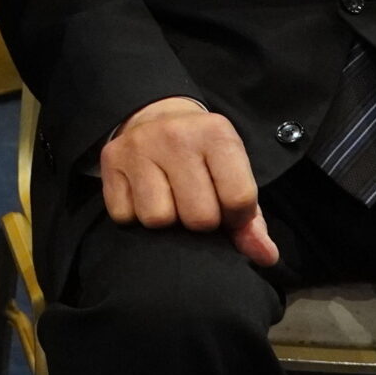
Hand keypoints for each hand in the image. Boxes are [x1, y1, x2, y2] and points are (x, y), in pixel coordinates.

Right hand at [99, 97, 278, 267]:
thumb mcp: (233, 174)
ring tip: (170, 202)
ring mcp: (139, 146)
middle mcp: (176, 135)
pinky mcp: (110, 159)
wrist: (156, 117)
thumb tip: (265, 257)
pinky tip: (144, 196)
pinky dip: (135, 216)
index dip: (236, 218)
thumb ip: (251, 220)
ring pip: (158, 219)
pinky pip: (124, 215)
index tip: (228, 211)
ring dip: (166, 220)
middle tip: (196, 205)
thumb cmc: (203, 156)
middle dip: (200, 223)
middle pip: (197, 217)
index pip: (237, 199)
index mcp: (216, 134)